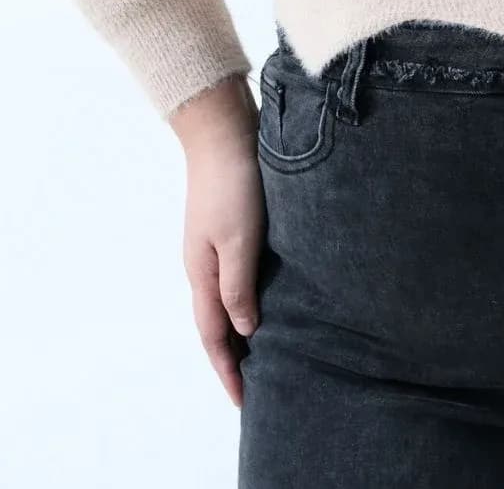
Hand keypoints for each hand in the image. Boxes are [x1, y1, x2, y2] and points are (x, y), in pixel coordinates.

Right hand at [173, 76, 264, 407]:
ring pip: (229, 299)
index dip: (229, 369)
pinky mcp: (232, 226)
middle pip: (219, 322)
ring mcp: (216, 244)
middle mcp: (205, 263)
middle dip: (235, 357)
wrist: (222, 131)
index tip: (244, 402)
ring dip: (245, 328)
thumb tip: (246, 330)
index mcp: (202, 272)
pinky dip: (251, 296)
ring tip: (269, 352)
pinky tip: (272, 298)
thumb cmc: (233, 182)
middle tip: (259, 387)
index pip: (214, 335)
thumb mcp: (239, 238)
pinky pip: (239, 275)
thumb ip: (239, 285)